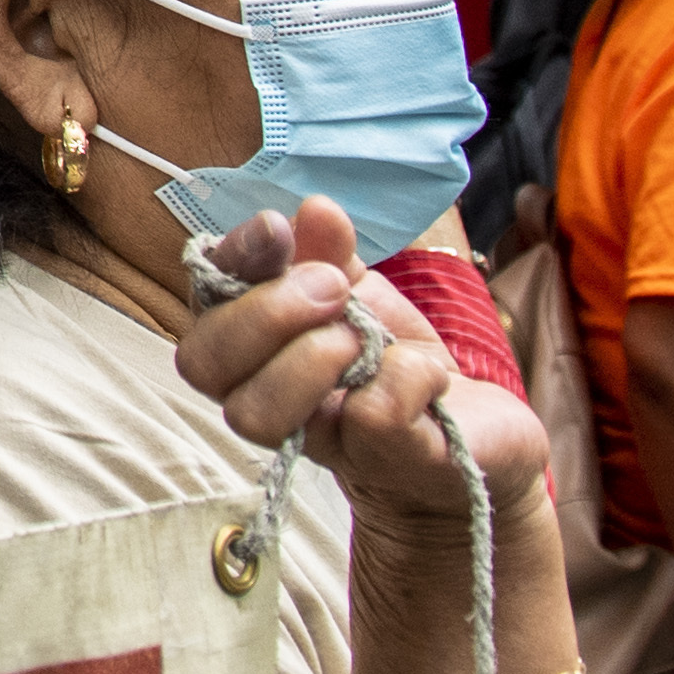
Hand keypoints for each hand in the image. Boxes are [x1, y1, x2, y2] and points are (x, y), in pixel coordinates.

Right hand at [176, 198, 547, 537]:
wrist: (472, 421)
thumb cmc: (392, 354)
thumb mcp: (357, 289)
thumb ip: (326, 250)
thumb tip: (315, 209)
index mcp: (250, 340)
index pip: (202, 299)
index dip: (232, 258)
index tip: (279, 228)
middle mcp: (262, 394)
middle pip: (201, 364)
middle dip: (266, 312)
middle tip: (335, 289)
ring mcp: (316, 439)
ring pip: (252, 413)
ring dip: (311, 359)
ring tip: (364, 340)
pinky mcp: (382, 464)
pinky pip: (368, 418)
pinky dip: (404, 378)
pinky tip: (428, 375)